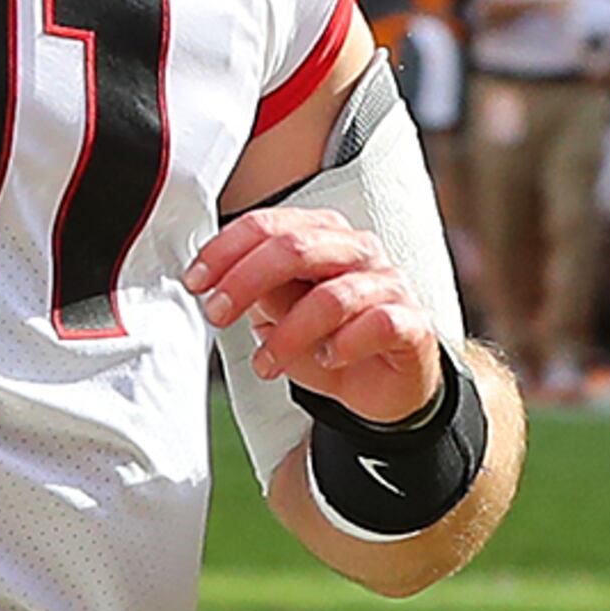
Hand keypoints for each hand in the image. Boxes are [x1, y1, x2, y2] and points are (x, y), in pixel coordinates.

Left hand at [187, 203, 444, 421]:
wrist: (381, 385)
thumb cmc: (328, 341)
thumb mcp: (279, 314)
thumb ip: (256, 292)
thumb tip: (216, 282)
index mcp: (322, 237)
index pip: (270, 226)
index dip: (226, 250)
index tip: (196, 282)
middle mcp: (358, 251)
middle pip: (297, 248)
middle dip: (245, 282)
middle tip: (217, 315)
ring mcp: (390, 284)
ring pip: (332, 296)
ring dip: (287, 335)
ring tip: (266, 363)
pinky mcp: (413, 322)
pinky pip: (378, 324)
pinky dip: (344, 346)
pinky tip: (327, 360)